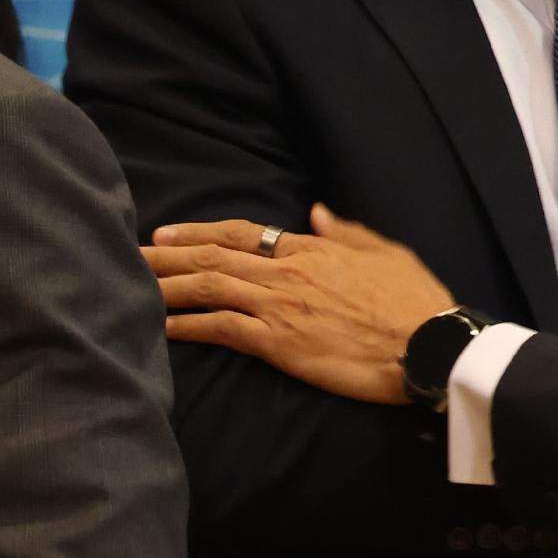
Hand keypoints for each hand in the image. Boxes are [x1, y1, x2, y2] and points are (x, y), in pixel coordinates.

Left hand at [146, 204, 452, 407]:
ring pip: (208, 288)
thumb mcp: (387, 253)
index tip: (166, 232)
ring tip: (130, 284)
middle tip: (127, 252)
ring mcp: (280, 307)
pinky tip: (161, 328)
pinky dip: (188, 326)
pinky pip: (221, 330)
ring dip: (166, 285)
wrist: (429, 344)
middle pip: (212, 257)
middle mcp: (287, 272)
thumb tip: (319, 213)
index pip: (242, 233)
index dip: (199, 232)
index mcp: (311, 250)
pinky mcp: (279, 344)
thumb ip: (347, 233)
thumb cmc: (416, 302)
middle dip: (166, 254)